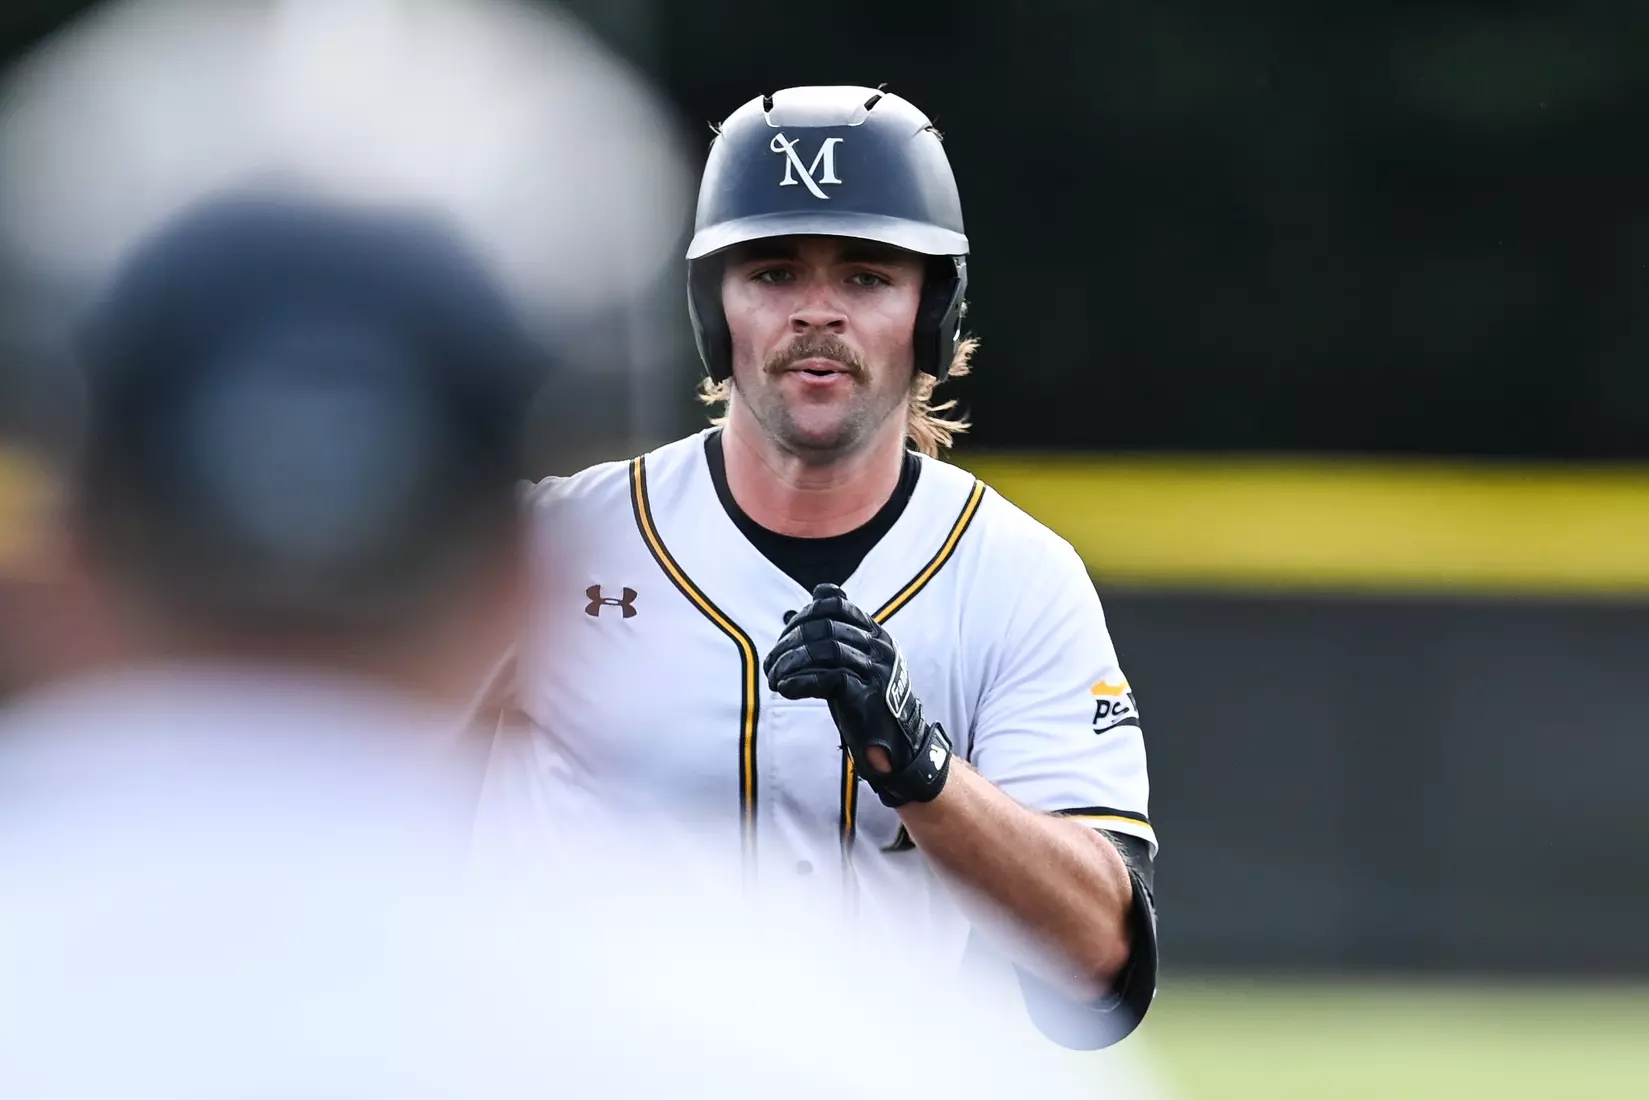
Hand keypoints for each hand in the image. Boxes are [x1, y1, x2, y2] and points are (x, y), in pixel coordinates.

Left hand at [762, 583, 950, 806]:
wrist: (898, 745)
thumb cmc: (868, 701)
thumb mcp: (855, 662)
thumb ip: (836, 635)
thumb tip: (805, 604)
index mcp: (876, 634)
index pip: (836, 605)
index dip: (804, 616)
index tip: (785, 637)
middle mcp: (879, 647)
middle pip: (825, 627)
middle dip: (790, 643)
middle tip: (771, 664)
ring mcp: (875, 670)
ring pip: (825, 650)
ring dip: (790, 663)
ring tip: (773, 678)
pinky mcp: (867, 696)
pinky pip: (828, 678)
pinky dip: (800, 681)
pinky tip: (785, 689)